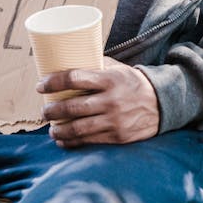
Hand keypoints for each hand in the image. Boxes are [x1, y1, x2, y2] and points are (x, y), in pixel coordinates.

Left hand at [39, 57, 159, 147]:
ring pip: (78, 127)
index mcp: (109, 79)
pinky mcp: (117, 136)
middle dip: (52, 110)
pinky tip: (62, 140)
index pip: (75, 78)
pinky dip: (72, 142)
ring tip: (51, 128)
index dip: (54, 82)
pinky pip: (89, 141)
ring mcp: (114, 120)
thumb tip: (68, 59)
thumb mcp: (118, 69)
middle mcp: (110, 100)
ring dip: (59, 129)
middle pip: (73, 106)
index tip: (41, 85)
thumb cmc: (133, 83)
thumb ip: (96, 65)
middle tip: (43, 111)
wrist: (161, 103)